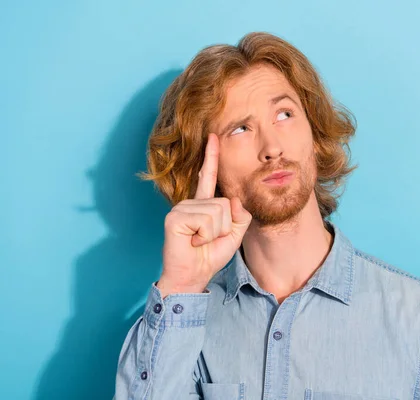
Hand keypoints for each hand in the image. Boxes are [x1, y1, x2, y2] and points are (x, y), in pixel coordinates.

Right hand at [156, 133, 251, 297]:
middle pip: (225, 204)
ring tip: (198, 241)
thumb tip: (234, 201)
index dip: (212, 156)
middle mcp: (192, 202)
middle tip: (207, 239)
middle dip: (224, 227)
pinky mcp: (175, 217)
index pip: (209, 176)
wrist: (192, 276)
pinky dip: (205, 236)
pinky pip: (206, 221)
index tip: (213, 136)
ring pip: (218, 213)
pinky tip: (192, 241)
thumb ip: (241, 217)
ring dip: (214, 233)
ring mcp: (181, 208)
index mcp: (204, 204)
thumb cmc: (209, 256)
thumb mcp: (234, 235)